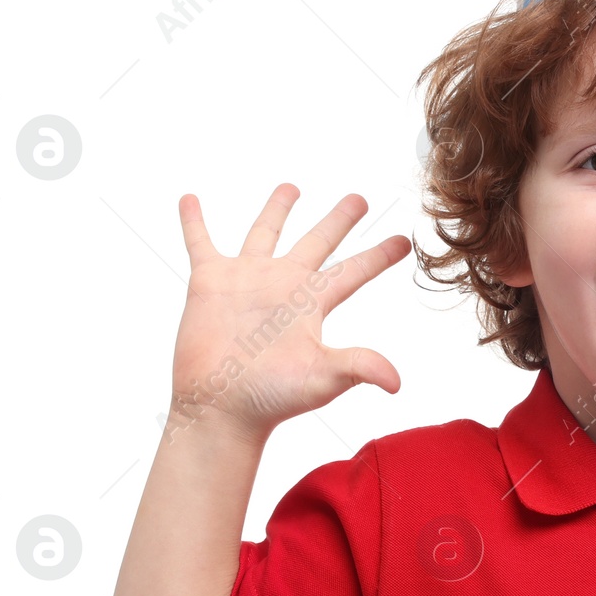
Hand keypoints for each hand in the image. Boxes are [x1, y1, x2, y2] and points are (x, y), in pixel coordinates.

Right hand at [170, 183, 412, 439]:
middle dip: (338, 219)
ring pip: (264, 233)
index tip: (404, 242)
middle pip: (318, 242)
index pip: (354, 271)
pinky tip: (190, 199)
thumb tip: (396, 382)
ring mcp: (246, 281)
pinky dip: (194, 222)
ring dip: (276, 209)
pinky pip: (200, 243)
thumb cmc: (270, 399)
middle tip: (359, 198)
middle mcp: (283, 286)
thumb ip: (359, 367)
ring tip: (291, 187)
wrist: (221, 409)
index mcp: (312, 302)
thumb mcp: (322, 377)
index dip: (379, 256)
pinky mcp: (208, 283)